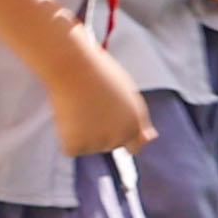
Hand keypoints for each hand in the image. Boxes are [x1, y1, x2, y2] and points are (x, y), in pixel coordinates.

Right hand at [48, 33, 150, 161]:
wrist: (75, 68)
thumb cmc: (99, 75)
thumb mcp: (129, 95)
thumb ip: (138, 119)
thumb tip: (150, 138)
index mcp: (135, 123)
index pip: (135, 146)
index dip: (123, 138)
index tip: (113, 129)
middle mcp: (120, 137)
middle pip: (109, 145)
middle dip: (100, 130)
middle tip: (92, 106)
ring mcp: (97, 143)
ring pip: (89, 147)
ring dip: (83, 133)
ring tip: (80, 107)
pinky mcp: (76, 145)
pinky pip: (71, 148)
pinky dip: (68, 136)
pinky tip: (69, 116)